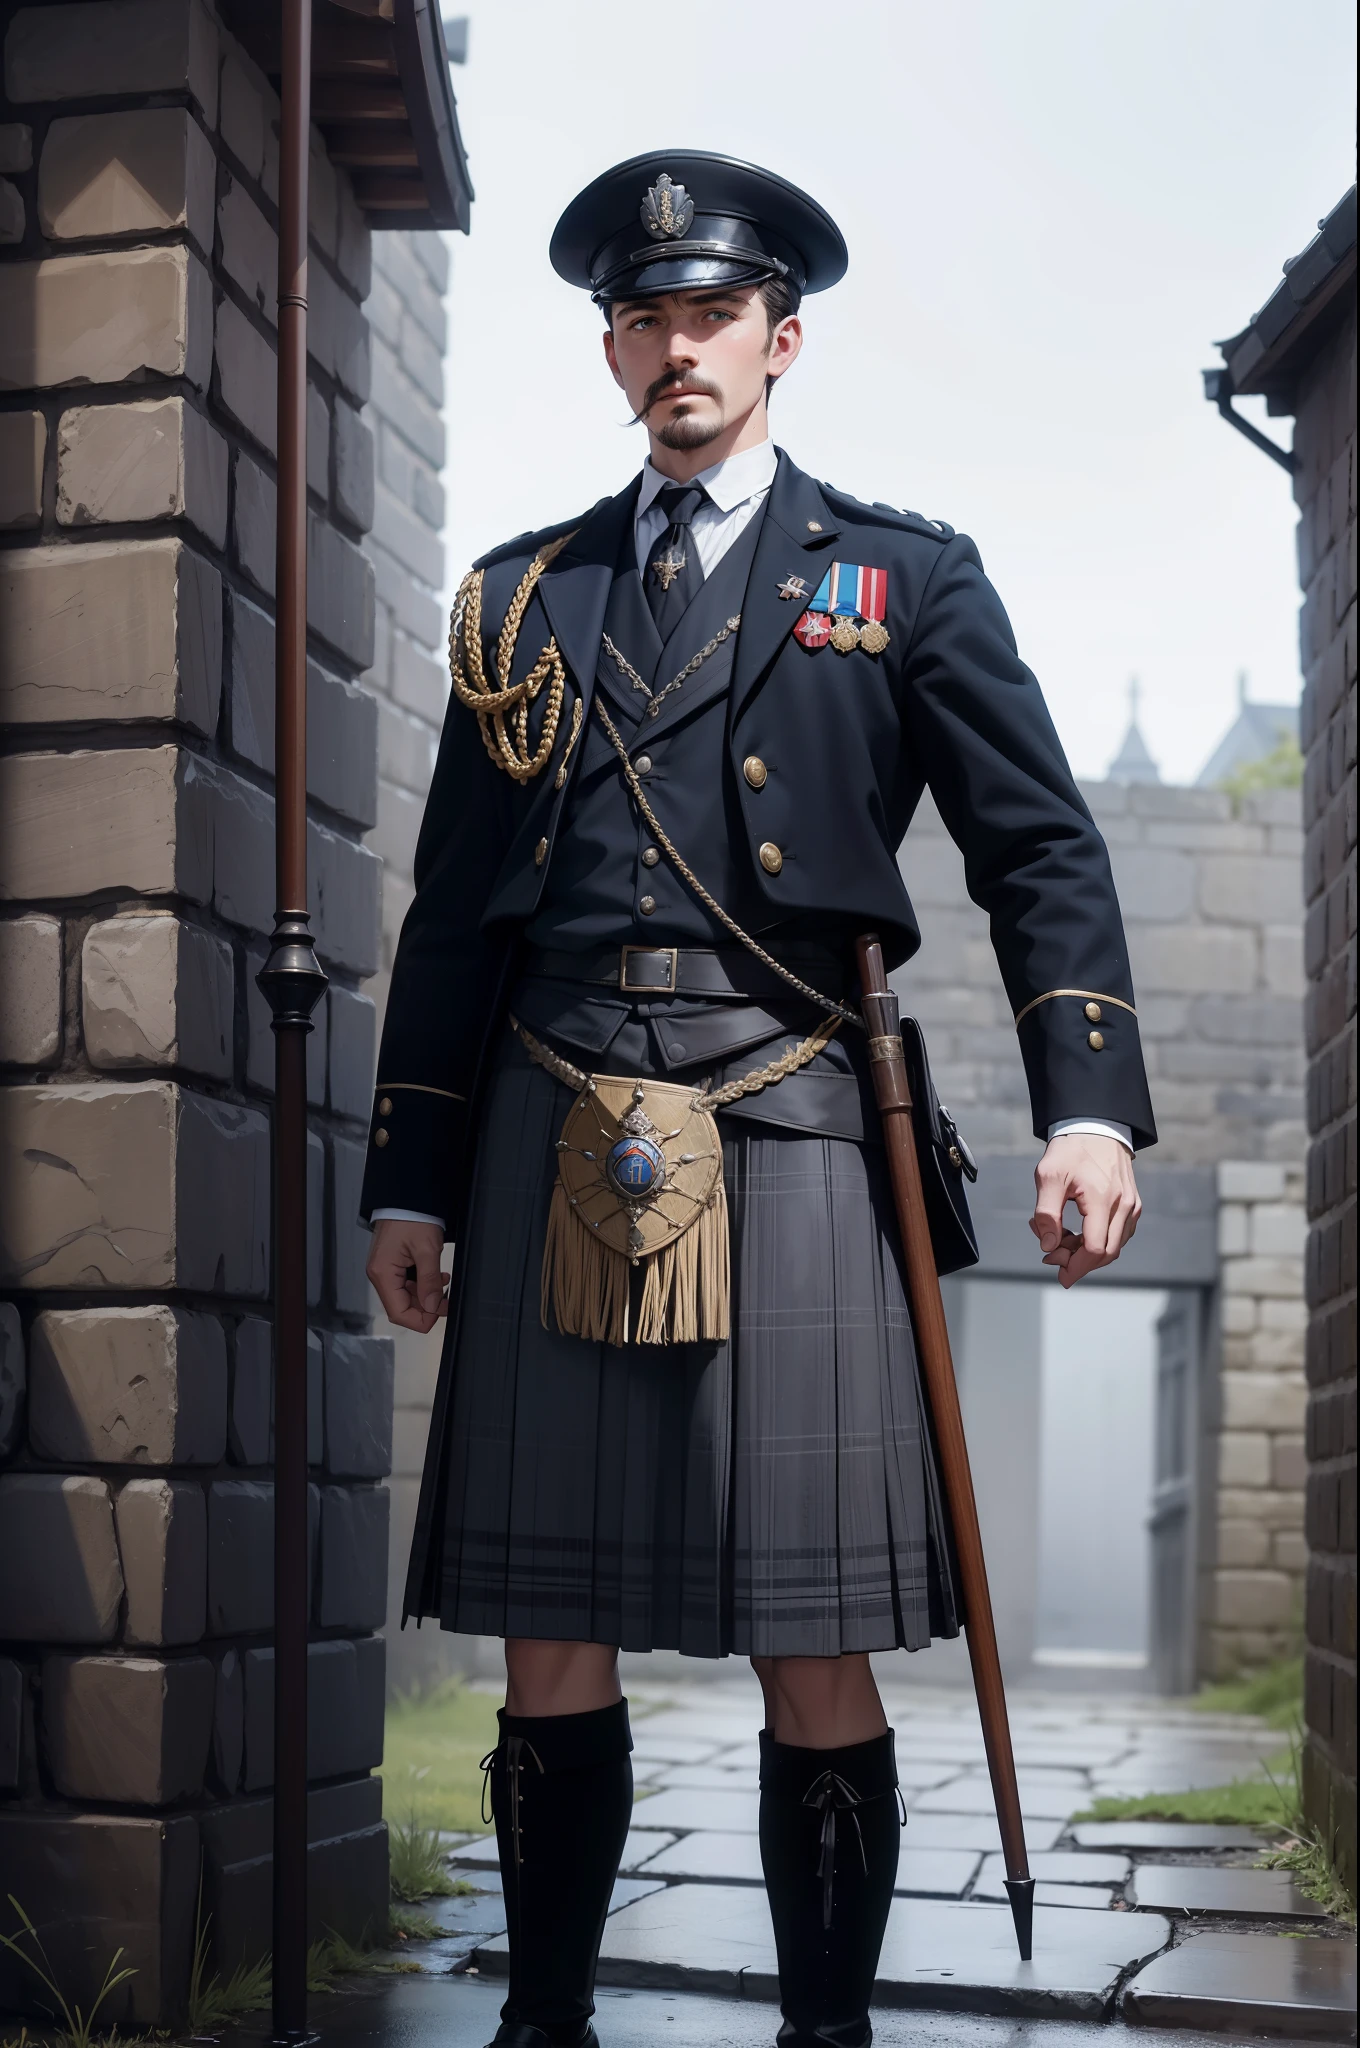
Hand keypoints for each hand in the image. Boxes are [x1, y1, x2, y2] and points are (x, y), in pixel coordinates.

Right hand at [366, 1218, 449, 1332]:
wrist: (406, 1197)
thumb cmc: (413, 1217)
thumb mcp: (427, 1250)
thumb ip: (429, 1282)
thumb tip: (432, 1307)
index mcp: (382, 1274)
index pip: (398, 1312)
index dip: (419, 1320)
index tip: (439, 1315)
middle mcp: (379, 1275)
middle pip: (401, 1306)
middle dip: (426, 1307)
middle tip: (447, 1300)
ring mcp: (384, 1270)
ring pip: (405, 1296)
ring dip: (426, 1295)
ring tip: (444, 1283)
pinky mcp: (391, 1264)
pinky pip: (405, 1284)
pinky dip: (421, 1285)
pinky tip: (436, 1277)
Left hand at [1030, 1134, 1140, 1287]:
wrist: (1096, 1125)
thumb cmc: (1071, 1149)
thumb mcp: (1048, 1177)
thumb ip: (1046, 1214)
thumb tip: (1048, 1246)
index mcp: (1103, 1199)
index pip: (1095, 1249)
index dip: (1075, 1266)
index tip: (1056, 1269)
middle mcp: (1124, 1206)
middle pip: (1107, 1253)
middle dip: (1079, 1262)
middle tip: (1052, 1255)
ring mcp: (1131, 1206)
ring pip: (1114, 1246)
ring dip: (1087, 1252)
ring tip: (1060, 1237)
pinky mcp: (1132, 1204)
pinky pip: (1119, 1234)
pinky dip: (1099, 1240)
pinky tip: (1076, 1232)